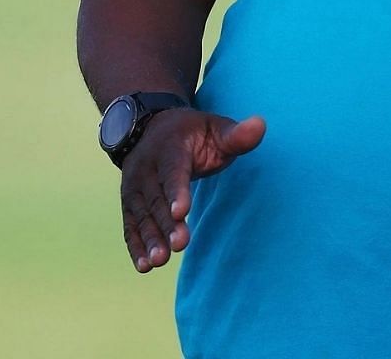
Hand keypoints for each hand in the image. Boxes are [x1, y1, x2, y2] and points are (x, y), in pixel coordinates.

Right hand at [119, 108, 264, 272]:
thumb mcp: (216, 128)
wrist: (150, 127)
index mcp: (170, 148)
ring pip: (142, 215)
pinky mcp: (130, 202)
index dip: (177, 191)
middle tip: (178, 246)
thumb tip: (261, 124)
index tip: (183, 212)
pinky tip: (143, 266)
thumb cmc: (193, 134)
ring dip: (149, 238)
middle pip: (156, 199)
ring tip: (158, 261)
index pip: (173, 172)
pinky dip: (135, 245)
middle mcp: (147, 168)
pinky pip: (130, 225)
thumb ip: (236, 134)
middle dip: (166, 223)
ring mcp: (134, 186)